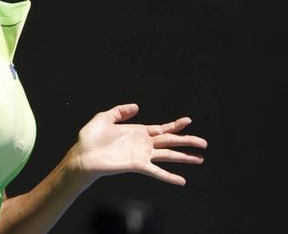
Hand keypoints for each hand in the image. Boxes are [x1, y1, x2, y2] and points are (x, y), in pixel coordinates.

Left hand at [72, 103, 207, 185]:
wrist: (82, 156)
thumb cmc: (90, 139)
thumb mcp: (104, 118)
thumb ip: (120, 111)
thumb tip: (137, 107)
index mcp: (137, 132)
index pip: (161, 129)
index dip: (175, 125)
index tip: (188, 121)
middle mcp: (142, 144)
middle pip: (170, 141)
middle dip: (187, 141)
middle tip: (204, 143)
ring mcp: (141, 155)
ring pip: (168, 155)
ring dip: (184, 157)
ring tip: (200, 158)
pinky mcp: (137, 165)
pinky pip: (157, 171)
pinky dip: (169, 176)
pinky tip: (182, 180)